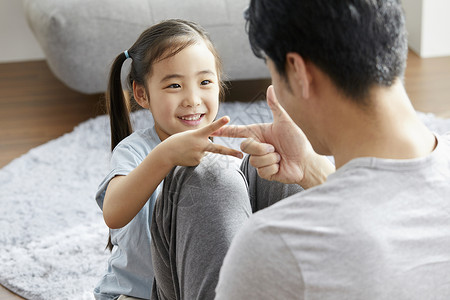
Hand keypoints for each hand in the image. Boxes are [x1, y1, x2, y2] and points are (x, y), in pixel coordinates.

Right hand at [164, 116, 242, 166]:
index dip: (220, 123)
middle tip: (240, 155)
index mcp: (198, 135)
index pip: (211, 128)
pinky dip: (195, 156)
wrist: (167, 153)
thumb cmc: (178, 141)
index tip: (228, 118)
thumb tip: (210, 149)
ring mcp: (199, 154)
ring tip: (188, 150)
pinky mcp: (197, 161)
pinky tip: (187, 155)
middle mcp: (200, 145)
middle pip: (218, 149)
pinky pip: (201, 158)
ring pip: (206, 152)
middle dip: (230, 152)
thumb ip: (202, 138)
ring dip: (199, 150)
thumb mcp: (190, 135)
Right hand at [213, 86, 333, 187]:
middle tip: (274, 148)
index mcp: (258, 133)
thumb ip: (274, 105)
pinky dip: (273, 167)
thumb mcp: (285, 122)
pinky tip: (280, 166)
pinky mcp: (264, 173)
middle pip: (245, 146)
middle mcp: (257, 146)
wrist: (306, 161)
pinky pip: (262, 170)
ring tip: (280, 157)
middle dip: (260, 148)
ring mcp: (259, 160)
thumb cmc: (297, 140)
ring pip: (254, 160)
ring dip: (270, 158)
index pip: (237, 131)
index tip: (213, 129)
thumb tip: (270, 87)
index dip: (225, 131)